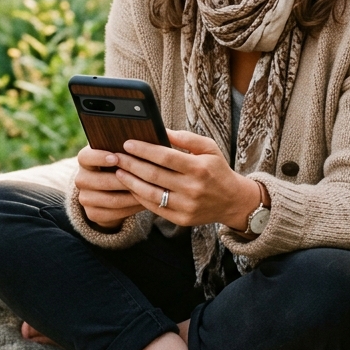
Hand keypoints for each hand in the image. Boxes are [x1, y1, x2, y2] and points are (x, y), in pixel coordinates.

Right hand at [73, 145, 147, 229]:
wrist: (112, 191)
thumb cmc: (122, 164)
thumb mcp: (120, 154)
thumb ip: (126, 148)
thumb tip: (142, 140)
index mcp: (85, 160)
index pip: (85, 157)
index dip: (99, 157)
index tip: (116, 158)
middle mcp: (81, 179)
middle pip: (100, 181)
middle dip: (124, 180)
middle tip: (144, 177)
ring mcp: (85, 198)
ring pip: (110, 199)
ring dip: (132, 195)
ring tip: (149, 191)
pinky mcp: (92, 214)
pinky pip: (113, 214)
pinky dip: (131, 209)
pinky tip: (144, 203)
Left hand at [112, 129, 260, 230]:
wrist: (232, 201)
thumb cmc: (217, 170)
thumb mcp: (208, 148)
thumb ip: (185, 138)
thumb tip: (160, 130)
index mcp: (199, 168)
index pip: (165, 157)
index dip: (144, 150)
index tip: (128, 143)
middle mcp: (193, 188)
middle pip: (154, 175)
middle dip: (132, 164)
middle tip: (116, 156)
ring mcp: (187, 206)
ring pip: (151, 193)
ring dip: (131, 182)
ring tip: (118, 172)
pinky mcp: (182, 219)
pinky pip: (155, 208)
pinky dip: (140, 197)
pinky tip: (131, 187)